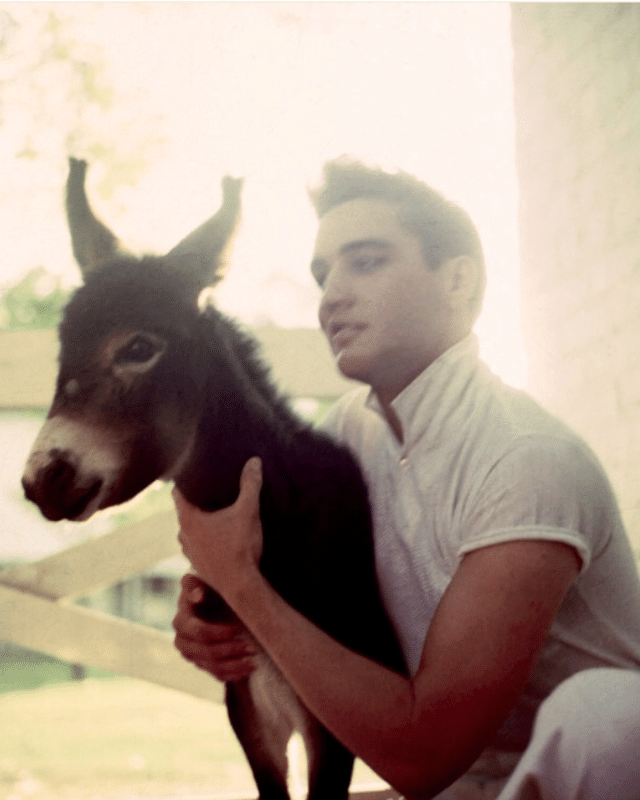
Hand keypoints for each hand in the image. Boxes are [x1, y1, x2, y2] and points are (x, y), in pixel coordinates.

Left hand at [173, 456, 263, 602]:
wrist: (241, 586)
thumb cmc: (241, 547)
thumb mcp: (248, 511)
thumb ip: (250, 484)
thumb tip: (254, 461)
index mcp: (189, 519)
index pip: (177, 492)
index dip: (185, 480)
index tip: (196, 471)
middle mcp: (183, 535)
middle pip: (185, 511)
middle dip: (197, 500)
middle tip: (211, 488)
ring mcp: (189, 553)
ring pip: (191, 530)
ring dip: (202, 522)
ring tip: (217, 512)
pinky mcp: (199, 566)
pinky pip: (199, 546)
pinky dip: (207, 538)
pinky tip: (222, 537)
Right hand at [173, 575, 258, 681]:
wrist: (211, 599)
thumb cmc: (208, 587)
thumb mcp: (201, 581)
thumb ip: (194, 584)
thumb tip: (197, 595)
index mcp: (181, 621)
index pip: (200, 633)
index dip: (220, 633)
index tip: (238, 629)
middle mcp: (182, 641)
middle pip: (207, 653)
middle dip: (230, 651)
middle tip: (252, 647)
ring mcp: (191, 655)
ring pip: (212, 667)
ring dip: (235, 665)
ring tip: (253, 660)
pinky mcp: (201, 663)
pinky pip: (216, 674)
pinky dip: (233, 674)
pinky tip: (248, 670)